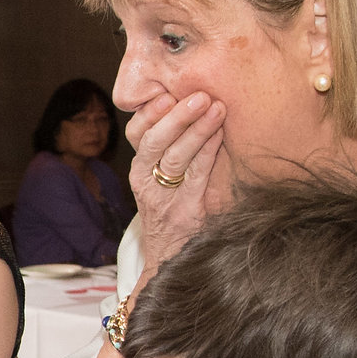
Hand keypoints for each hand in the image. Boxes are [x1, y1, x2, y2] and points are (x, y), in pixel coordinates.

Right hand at [120, 90, 231, 276]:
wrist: (170, 263)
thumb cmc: (171, 214)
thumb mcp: (161, 182)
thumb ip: (171, 149)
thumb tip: (190, 105)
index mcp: (139, 170)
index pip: (136, 134)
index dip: (150, 112)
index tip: (165, 94)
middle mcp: (145, 183)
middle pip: (153, 142)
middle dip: (176, 115)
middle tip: (199, 95)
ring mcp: (165, 199)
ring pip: (174, 157)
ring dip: (196, 129)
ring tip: (215, 107)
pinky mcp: (186, 212)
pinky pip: (197, 176)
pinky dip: (208, 152)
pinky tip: (220, 134)